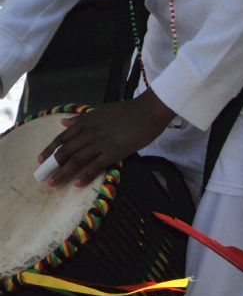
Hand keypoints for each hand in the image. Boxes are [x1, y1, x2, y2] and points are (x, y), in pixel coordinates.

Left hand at [38, 90, 174, 187]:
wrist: (148, 111)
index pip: (62, 138)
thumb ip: (81, 119)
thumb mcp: (100, 112)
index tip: (40, 160)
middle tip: (43, 177)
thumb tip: (63, 122)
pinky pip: (96, 165)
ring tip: (53, 183)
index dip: (50, 150)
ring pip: (77, 159)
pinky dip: (86, 175)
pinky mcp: (115, 151)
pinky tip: (77, 184)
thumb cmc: (128, 112)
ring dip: (63, 172)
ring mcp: (101, 142)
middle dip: (52, 165)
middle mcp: (89, 133)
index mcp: (85, 122)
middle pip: (66, 151)